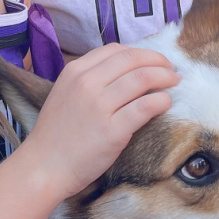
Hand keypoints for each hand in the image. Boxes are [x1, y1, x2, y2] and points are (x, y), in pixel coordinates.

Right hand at [22, 44, 179, 198]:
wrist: (44, 167)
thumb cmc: (56, 134)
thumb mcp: (65, 94)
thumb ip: (90, 79)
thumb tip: (127, 71)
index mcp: (75, 71)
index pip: (116, 50)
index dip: (141, 53)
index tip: (154, 61)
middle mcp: (87, 83)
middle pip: (132, 60)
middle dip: (158, 61)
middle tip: (171, 70)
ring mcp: (100, 106)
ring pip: (143, 79)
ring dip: (165, 78)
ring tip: (174, 83)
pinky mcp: (113, 130)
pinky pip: (145, 107)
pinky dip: (162, 101)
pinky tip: (166, 103)